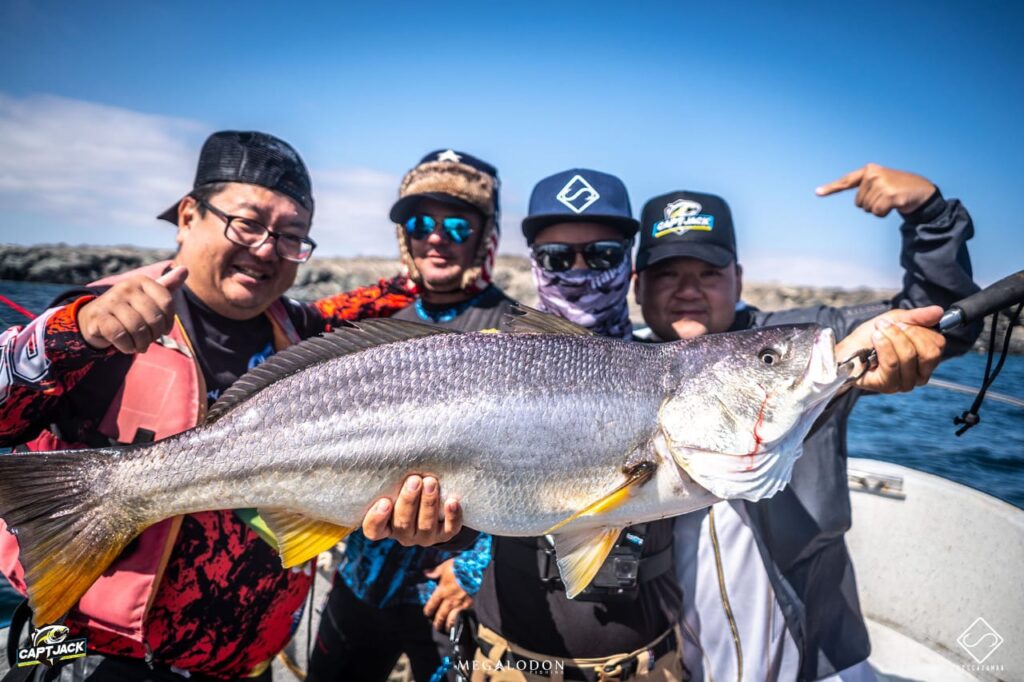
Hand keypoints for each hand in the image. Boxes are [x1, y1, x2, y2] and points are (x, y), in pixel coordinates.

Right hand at [77, 266, 187, 353]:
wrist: (93, 318)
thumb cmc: (128, 309)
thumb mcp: (148, 297)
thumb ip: (167, 286)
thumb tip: (185, 269)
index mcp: (141, 281)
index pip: (167, 302)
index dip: (169, 321)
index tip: (164, 330)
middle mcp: (125, 287)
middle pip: (154, 318)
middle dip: (155, 335)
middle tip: (150, 340)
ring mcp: (110, 300)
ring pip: (138, 328)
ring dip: (142, 343)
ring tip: (140, 346)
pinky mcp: (97, 316)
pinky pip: (120, 335)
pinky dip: (127, 346)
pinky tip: (127, 347)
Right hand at [361, 475, 462, 545]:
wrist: (435, 495)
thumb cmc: (406, 484)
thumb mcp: (395, 482)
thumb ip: (389, 476)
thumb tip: (387, 448)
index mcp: (385, 525)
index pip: (373, 530)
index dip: (377, 518)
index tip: (384, 501)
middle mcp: (403, 534)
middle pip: (402, 524)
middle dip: (409, 501)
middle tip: (414, 480)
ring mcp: (424, 536)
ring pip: (425, 526)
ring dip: (429, 503)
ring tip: (431, 482)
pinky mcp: (444, 534)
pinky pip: (450, 529)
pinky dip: (452, 516)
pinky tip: (452, 502)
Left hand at [423, 559, 472, 631]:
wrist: (477, 569)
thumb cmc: (461, 566)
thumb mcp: (446, 566)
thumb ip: (435, 571)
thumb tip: (425, 573)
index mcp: (442, 591)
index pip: (431, 605)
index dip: (428, 611)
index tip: (427, 614)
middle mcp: (449, 600)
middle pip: (440, 616)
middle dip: (437, 623)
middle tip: (436, 626)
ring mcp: (460, 604)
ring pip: (451, 620)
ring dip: (448, 625)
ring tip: (446, 629)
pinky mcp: (470, 605)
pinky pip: (463, 617)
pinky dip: (460, 622)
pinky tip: (459, 625)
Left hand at [816, 163, 935, 216]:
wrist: (921, 190)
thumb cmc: (897, 188)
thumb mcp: (880, 183)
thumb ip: (864, 188)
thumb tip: (856, 201)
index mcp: (869, 171)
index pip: (846, 181)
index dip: (831, 188)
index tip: (817, 192)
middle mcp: (873, 175)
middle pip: (859, 203)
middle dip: (871, 204)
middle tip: (886, 197)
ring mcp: (881, 183)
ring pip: (868, 209)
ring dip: (879, 209)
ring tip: (891, 199)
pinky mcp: (889, 195)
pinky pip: (877, 212)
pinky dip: (884, 213)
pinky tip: (894, 205)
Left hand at [836, 306, 944, 392]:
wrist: (845, 349)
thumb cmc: (870, 338)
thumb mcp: (895, 320)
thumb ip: (917, 317)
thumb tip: (938, 312)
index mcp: (925, 359)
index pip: (938, 345)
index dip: (920, 329)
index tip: (901, 322)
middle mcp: (919, 374)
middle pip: (929, 353)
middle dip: (908, 333)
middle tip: (888, 326)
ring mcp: (904, 382)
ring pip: (909, 356)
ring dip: (891, 337)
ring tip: (878, 332)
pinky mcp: (886, 385)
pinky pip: (892, 364)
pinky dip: (883, 346)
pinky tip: (875, 340)